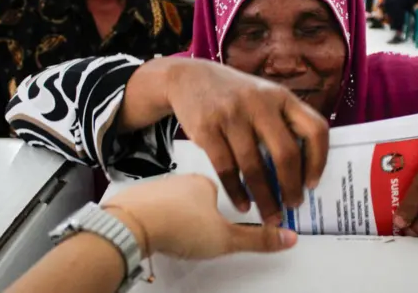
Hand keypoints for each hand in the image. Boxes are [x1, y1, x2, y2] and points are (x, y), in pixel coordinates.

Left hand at [106, 175, 296, 258]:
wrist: (130, 224)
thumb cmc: (176, 224)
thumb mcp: (226, 238)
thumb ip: (258, 239)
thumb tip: (287, 237)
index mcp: (205, 181)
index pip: (224, 186)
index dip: (227, 204)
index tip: (224, 220)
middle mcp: (180, 179)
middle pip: (197, 194)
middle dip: (200, 211)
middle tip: (199, 233)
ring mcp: (157, 188)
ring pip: (174, 199)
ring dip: (177, 215)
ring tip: (178, 235)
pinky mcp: (137, 199)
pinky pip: (151, 206)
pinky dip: (156, 217)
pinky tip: (157, 231)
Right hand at [122, 58, 328, 224]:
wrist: (190, 77)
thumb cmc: (236, 95)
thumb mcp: (265, 97)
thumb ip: (283, 122)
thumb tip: (303, 169)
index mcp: (282, 97)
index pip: (315, 128)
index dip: (318, 160)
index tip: (312, 183)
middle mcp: (260, 103)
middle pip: (286, 152)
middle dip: (291, 186)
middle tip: (293, 205)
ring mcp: (232, 115)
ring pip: (254, 166)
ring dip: (265, 197)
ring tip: (271, 215)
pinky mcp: (207, 128)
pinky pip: (226, 168)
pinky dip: (237, 192)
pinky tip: (244, 205)